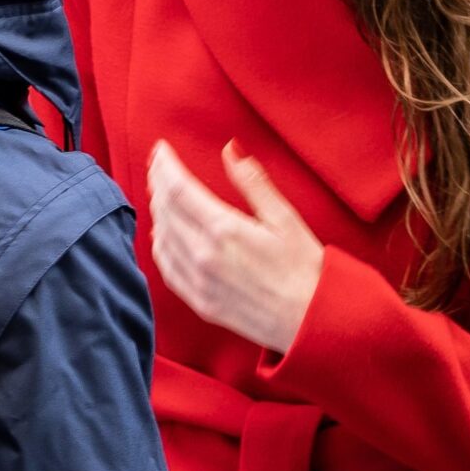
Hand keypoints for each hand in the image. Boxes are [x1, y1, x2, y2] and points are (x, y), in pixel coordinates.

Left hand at [147, 140, 323, 353]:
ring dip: (157, 211)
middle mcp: (203, 256)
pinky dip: (160, 244)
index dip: (165, 165)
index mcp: (224, 229)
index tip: (161, 149)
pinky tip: (164, 233)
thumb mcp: (285, 217)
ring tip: (161, 192)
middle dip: (158, 181)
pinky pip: (167, 268)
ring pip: (161, 238)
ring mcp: (198, 282)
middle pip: (164, 210)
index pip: (178, 188)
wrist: (312, 321)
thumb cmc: (306, 268)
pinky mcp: (200, 302)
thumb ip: (253, 182)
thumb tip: (229, 150)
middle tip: (158, 165)